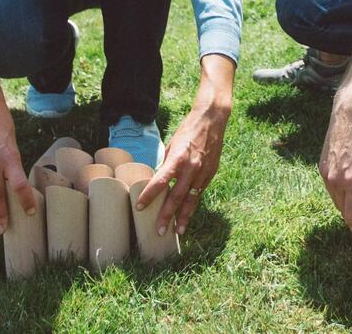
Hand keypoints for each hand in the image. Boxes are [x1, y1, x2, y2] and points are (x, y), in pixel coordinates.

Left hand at [137, 54, 232, 236]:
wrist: (212, 120)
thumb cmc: (187, 130)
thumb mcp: (172, 145)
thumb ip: (167, 164)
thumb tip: (158, 179)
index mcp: (178, 157)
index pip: (161, 180)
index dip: (150, 195)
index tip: (139, 206)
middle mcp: (191, 167)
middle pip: (176, 196)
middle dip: (167, 215)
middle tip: (158, 230)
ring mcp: (203, 172)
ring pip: (191, 199)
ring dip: (183, 216)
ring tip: (177, 231)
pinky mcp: (211, 174)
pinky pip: (199, 193)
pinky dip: (192, 205)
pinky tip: (187, 216)